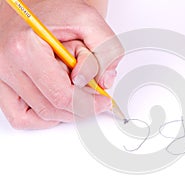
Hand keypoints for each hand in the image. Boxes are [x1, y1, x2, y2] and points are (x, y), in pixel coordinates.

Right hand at [0, 0, 122, 128]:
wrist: (33, 2)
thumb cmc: (55, 8)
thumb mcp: (89, 20)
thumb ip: (106, 49)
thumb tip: (104, 82)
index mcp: (25, 48)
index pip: (61, 95)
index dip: (89, 104)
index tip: (104, 102)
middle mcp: (6, 65)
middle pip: (51, 108)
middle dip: (79, 107)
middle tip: (94, 97)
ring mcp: (1, 76)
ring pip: (36, 116)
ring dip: (63, 112)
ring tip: (76, 92)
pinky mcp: (1, 83)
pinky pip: (19, 117)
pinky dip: (42, 118)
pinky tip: (58, 104)